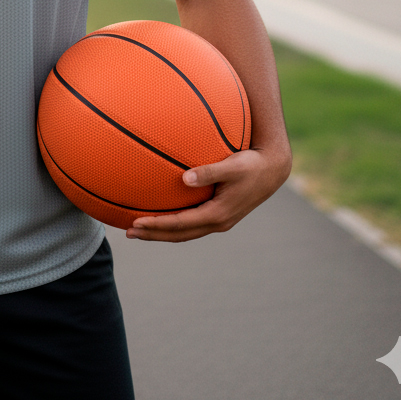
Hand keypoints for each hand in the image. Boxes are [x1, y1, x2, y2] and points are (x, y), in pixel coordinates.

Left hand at [125, 147, 291, 242]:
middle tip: (128, 233)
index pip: (180, 224)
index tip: (136, 222)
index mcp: (218, 214)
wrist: (272, 170)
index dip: (157, 225)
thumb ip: (209, 171)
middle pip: (179, 234)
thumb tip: (185, 178)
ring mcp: (218, 221)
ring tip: (139, 230)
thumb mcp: (231, 166)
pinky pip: (191, 224)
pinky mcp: (219, 214)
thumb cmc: (251, 164)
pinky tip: (161, 217)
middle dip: (153, 235)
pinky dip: (174, 225)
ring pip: (185, 233)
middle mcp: (217, 222)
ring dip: (161, 233)